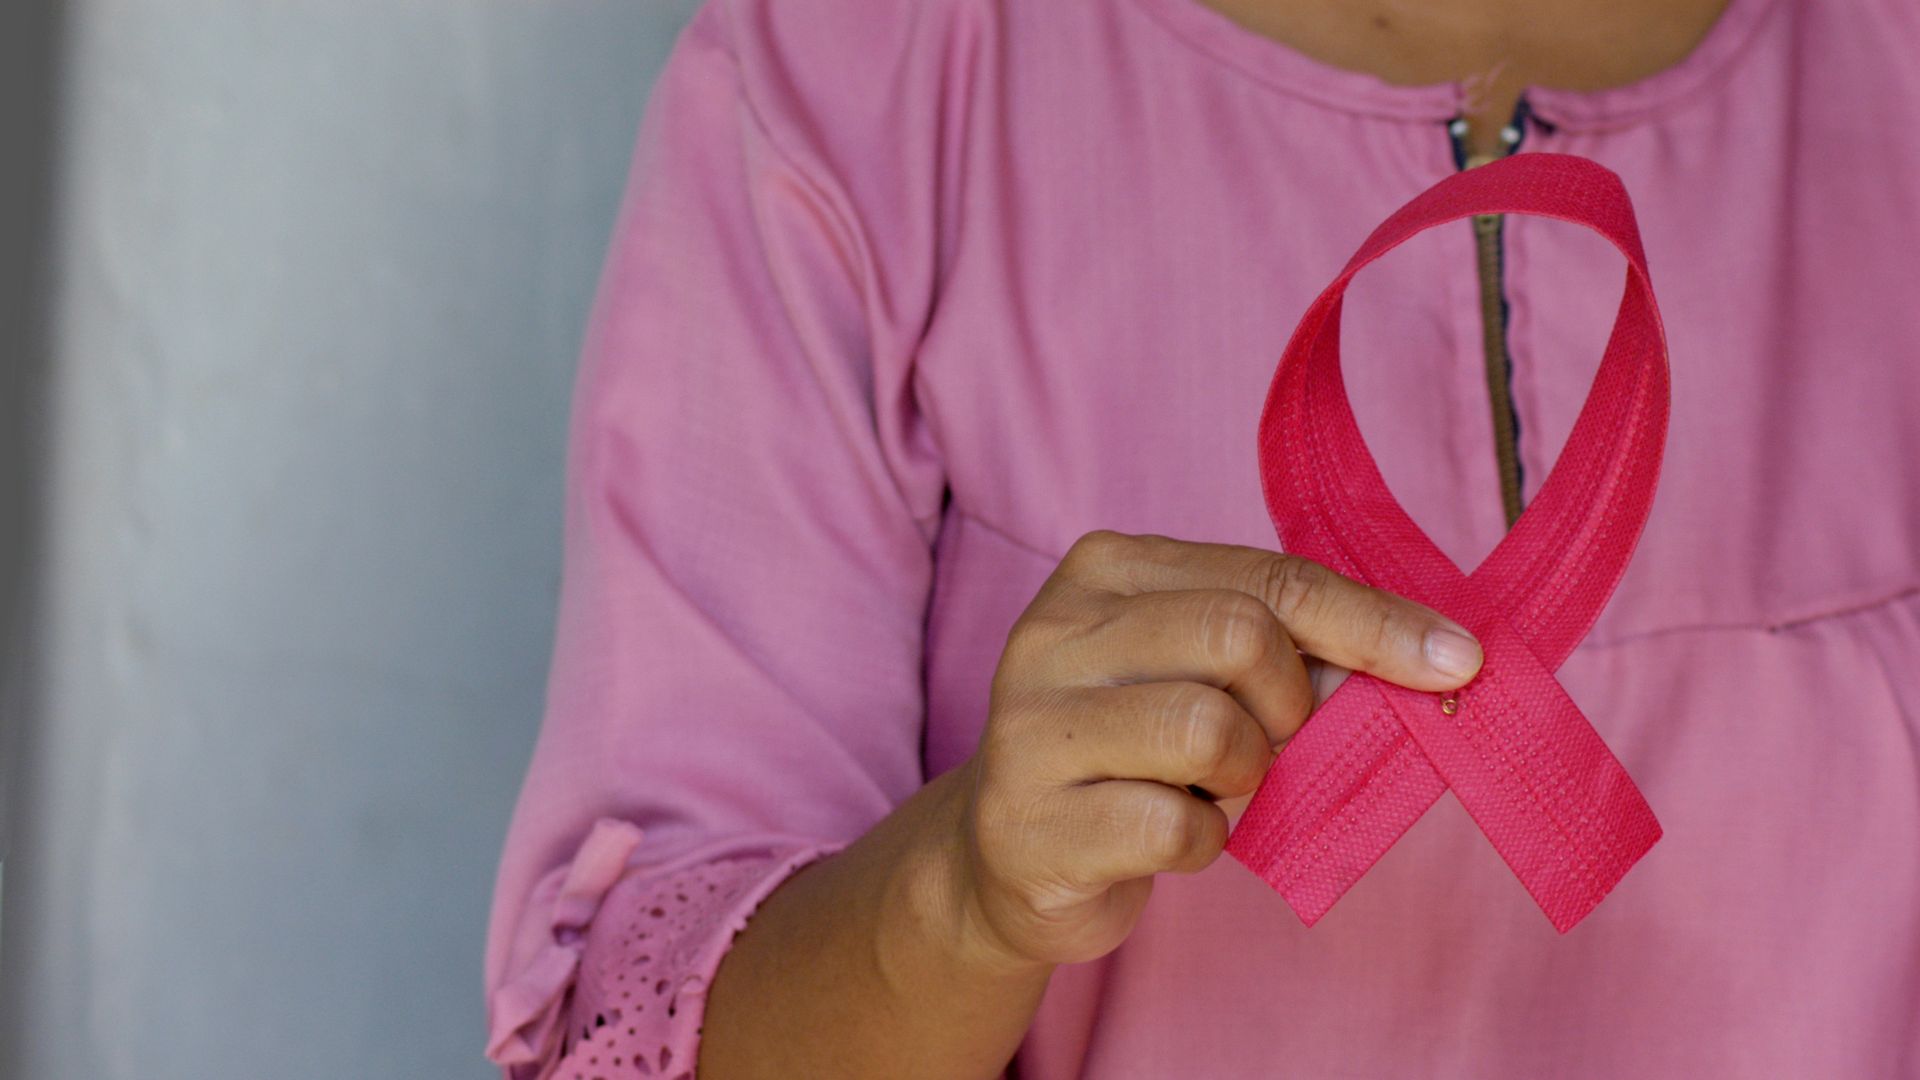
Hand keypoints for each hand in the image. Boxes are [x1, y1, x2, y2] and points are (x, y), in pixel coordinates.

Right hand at [951, 530, 1482, 967]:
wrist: (1009, 854)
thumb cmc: (1132, 751)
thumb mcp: (1199, 673)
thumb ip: (1289, 651)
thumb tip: (1428, 662)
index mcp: (1102, 570)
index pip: (1268, 578)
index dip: (1374, 622)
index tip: (1458, 660)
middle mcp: (1052, 633)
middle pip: (1240, 637)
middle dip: (1292, 705)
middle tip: (1273, 743)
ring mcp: (1030, 728)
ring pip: (1209, 730)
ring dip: (1245, 776)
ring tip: (1210, 788)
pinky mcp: (1030, 824)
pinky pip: (1175, 828)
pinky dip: (1204, 843)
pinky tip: (1169, 837)